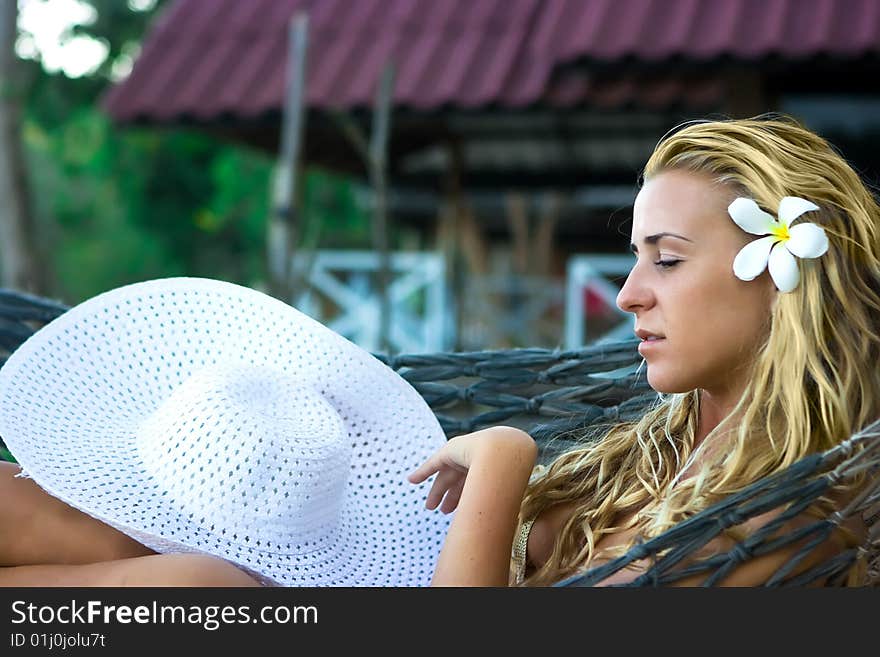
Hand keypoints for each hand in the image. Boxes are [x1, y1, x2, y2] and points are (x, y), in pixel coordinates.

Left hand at [407, 426, 534, 513]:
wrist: (502, 452)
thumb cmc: (503, 474)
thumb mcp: (494, 494)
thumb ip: (486, 507)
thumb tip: (488, 527)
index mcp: (486, 471)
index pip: (469, 486)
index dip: (461, 499)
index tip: (454, 512)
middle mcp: (473, 462)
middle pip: (456, 483)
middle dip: (449, 498)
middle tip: (443, 511)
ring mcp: (461, 456)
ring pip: (445, 477)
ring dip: (437, 491)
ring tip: (431, 507)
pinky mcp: (449, 451)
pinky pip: (433, 463)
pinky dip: (422, 472)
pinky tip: (412, 480)